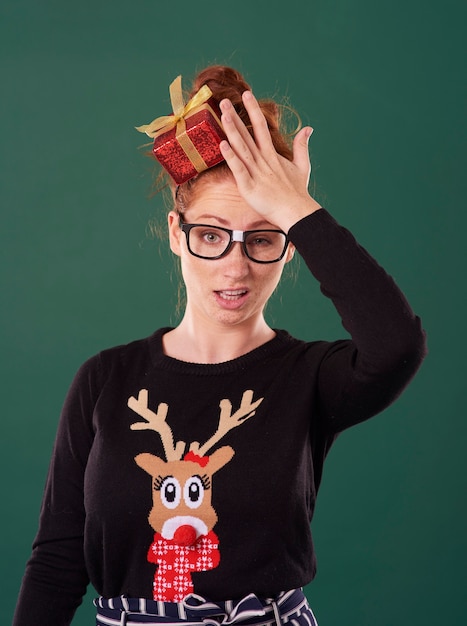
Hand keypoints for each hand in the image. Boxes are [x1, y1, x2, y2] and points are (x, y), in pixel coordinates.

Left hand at [219, 91, 320, 231]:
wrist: (296, 212)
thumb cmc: (297, 193)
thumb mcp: (302, 166)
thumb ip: (302, 146)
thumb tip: (308, 128)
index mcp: (272, 155)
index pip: (261, 127)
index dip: (252, 110)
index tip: (246, 95)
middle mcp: (263, 161)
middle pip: (247, 134)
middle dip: (235, 117)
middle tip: (223, 101)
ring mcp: (256, 173)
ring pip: (241, 148)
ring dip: (232, 131)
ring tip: (222, 115)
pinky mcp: (249, 187)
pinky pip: (238, 169)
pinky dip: (231, 157)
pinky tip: (223, 145)